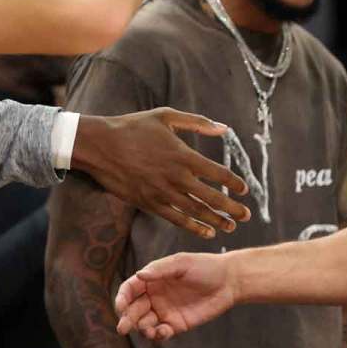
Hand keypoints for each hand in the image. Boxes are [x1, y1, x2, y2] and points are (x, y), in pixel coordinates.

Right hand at [71, 108, 251, 237]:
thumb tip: (225, 129)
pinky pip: (176, 219)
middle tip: (247, 215)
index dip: (234, 183)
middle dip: (232, 208)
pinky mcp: (148, 203)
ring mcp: (162, 193)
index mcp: (183, 155)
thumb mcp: (166, 116)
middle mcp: (176, 177)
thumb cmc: (133, 127)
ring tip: (231, 227)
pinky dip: (193, 227)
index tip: (245, 190)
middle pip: (212, 197)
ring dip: (216, 220)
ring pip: (195, 212)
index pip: (218, 174)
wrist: (99, 145)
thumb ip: (198, 123)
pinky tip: (206, 231)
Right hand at [115, 251, 236, 338]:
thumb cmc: (205, 267)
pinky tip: (163, 332)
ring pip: (144, 324)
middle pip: (133, 310)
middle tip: (123, 328)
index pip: (129, 290)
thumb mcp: (182, 263)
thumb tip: (139, 275)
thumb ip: (160, 269)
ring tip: (148, 331)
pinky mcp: (176, 324)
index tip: (120, 307)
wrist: (230, 281)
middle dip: (127, 319)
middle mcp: (154, 296)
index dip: (121, 298)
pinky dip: (158, 335)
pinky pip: (161, 333)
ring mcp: (164, 311)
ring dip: (141, 329)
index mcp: (152, 279)